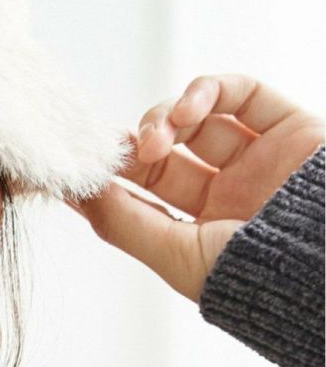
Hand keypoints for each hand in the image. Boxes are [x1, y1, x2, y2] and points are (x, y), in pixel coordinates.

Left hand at [64, 72, 323, 303]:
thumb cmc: (257, 276)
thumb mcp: (176, 256)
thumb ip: (122, 222)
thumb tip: (74, 191)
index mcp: (204, 231)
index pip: (144, 192)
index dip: (112, 174)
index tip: (80, 164)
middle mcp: (232, 194)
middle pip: (166, 152)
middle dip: (135, 145)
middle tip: (120, 151)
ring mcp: (261, 158)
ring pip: (198, 118)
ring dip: (164, 117)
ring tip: (157, 139)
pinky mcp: (291, 127)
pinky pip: (242, 93)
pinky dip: (206, 91)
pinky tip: (188, 111)